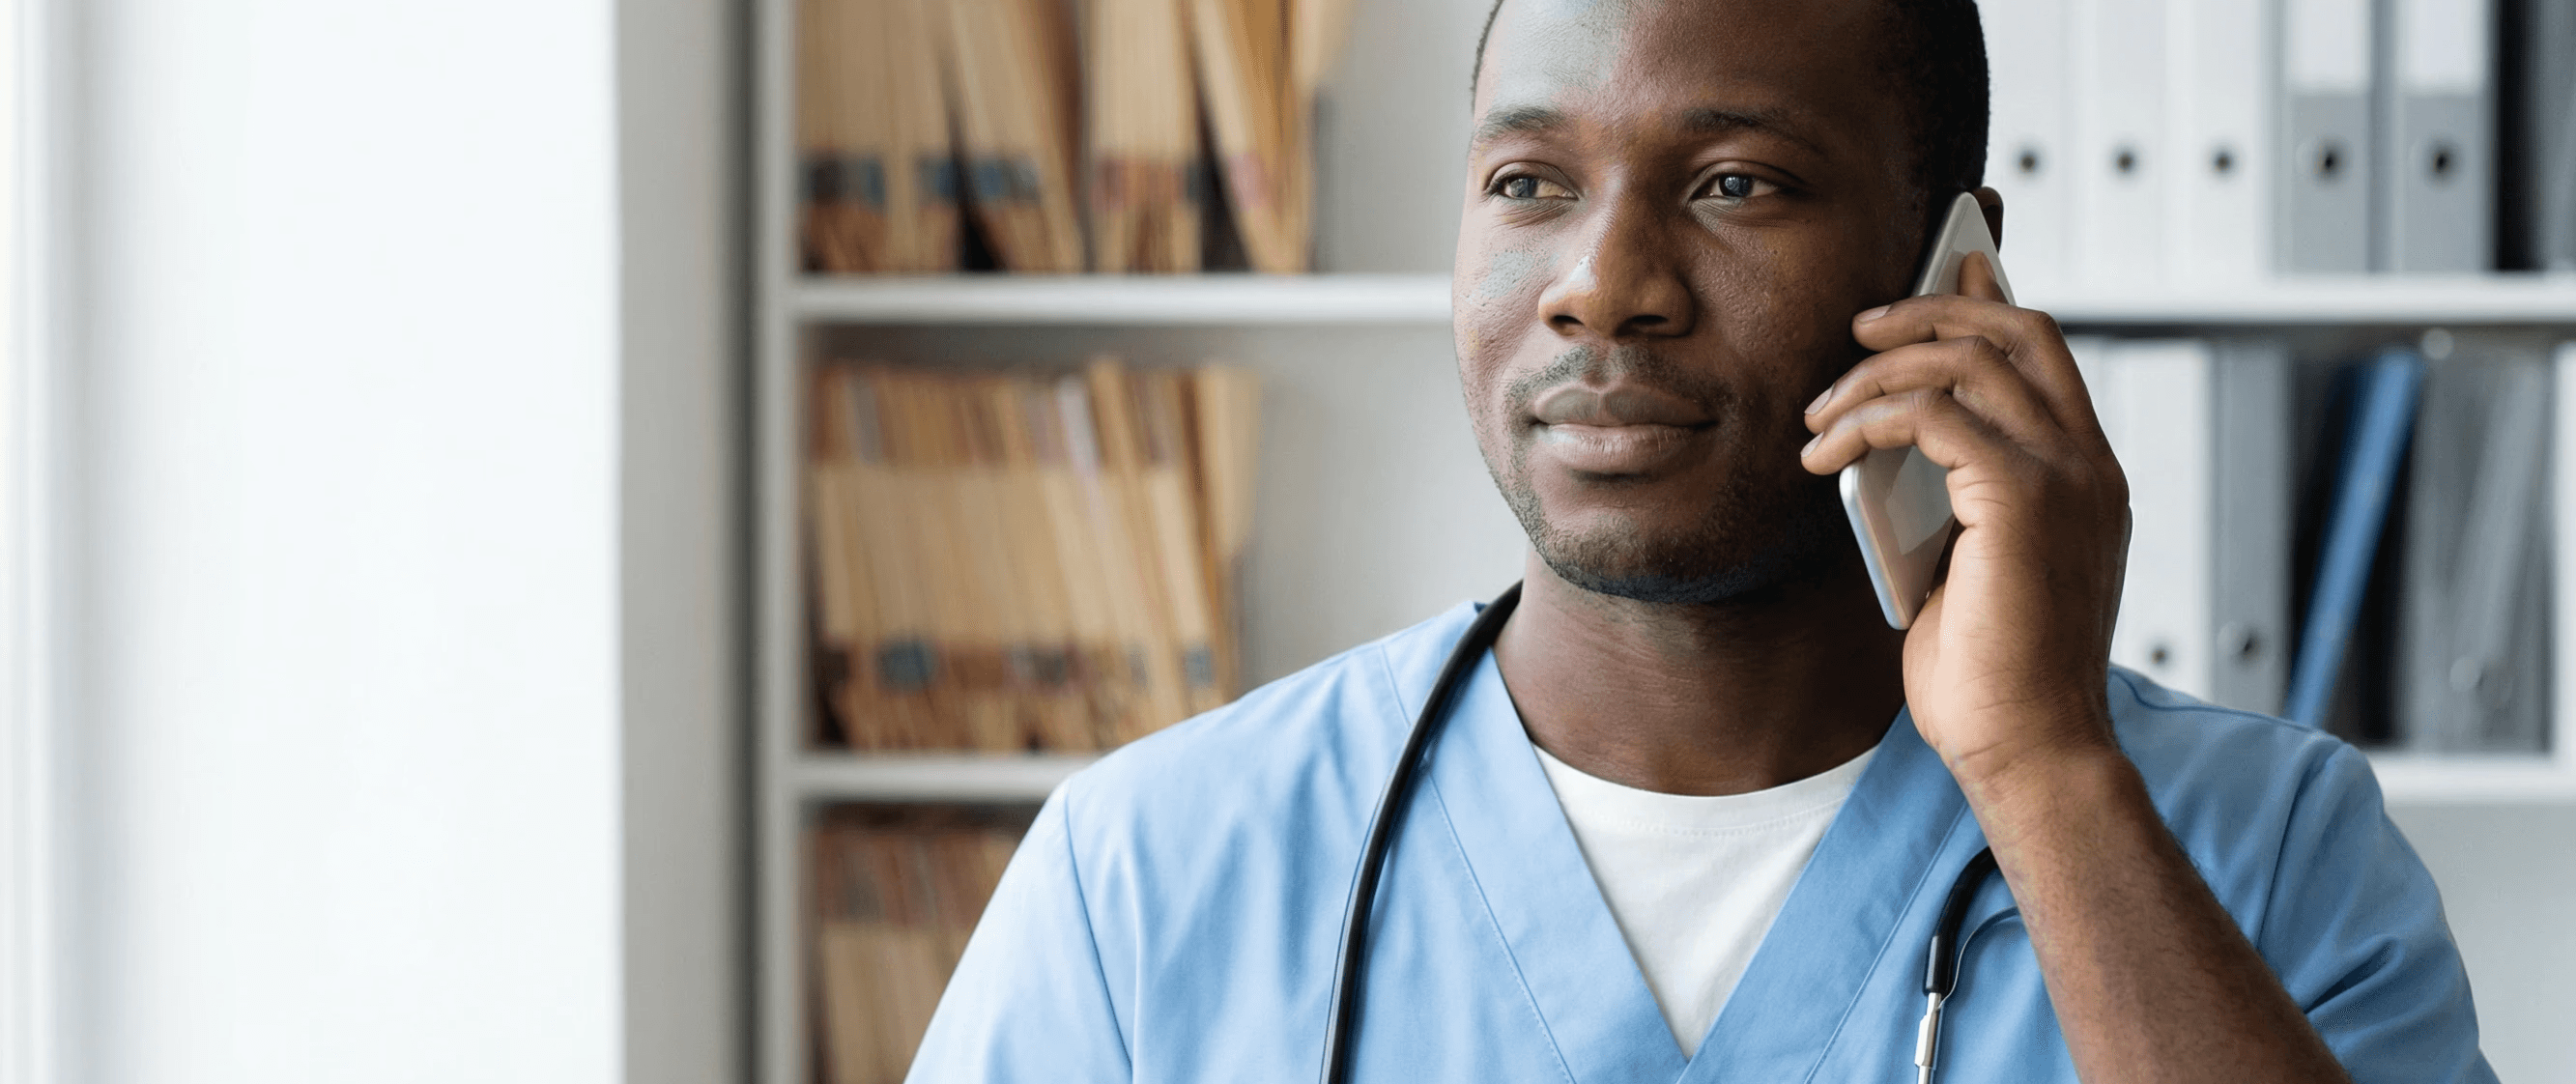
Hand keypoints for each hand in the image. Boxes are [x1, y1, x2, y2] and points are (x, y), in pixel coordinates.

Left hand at [1797, 255, 2130, 788]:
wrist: (2027, 750)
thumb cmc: (1990, 676)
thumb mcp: (1966, 563)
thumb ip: (1951, 496)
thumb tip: (1889, 443)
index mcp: (2086, 477)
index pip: (2043, 353)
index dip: (1986, 301)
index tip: (1938, 269)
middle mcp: (2089, 465)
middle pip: (2015, 328)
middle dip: (1930, 308)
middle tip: (1858, 329)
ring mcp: (2066, 478)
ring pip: (1967, 360)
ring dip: (1877, 374)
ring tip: (1819, 416)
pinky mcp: (2020, 499)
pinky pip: (1932, 414)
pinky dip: (1868, 420)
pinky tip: (1824, 454)